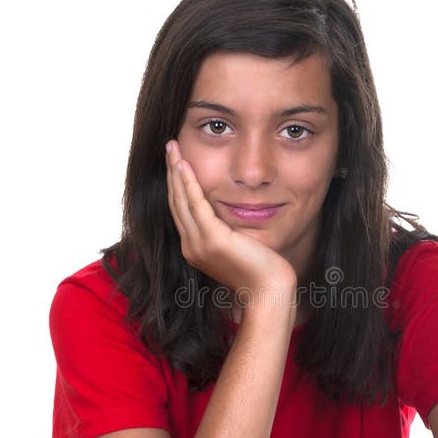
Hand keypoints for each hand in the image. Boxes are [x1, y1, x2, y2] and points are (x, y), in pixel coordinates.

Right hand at [166, 140, 296, 304]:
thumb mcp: (240, 247)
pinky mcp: (212, 240)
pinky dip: (188, 183)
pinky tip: (184, 164)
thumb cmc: (261, 272)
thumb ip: (230, 233)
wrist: (268, 291)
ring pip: (181, 199)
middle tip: (169, 146)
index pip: (181, 210)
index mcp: (196, 248)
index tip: (176, 161)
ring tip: (172, 147)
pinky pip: (195, 204)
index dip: (176, 184)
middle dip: (171, 172)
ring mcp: (198, 244)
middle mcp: (191, 246)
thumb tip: (232, 217)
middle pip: (176, 201)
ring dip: (175, 171)